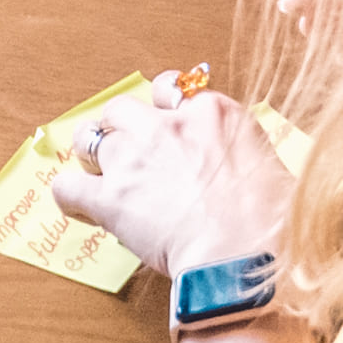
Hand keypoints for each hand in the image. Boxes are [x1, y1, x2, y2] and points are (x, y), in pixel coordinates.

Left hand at [46, 77, 294, 279]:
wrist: (247, 252)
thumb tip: (245, 171)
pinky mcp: (112, 198)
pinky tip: (78, 205)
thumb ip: (245, 155)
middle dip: (120, 128)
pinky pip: (68, 186)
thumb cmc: (273, 220)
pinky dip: (69, 194)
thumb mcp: (271, 168)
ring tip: (96, 174)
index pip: (172, 90)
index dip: (163, 110)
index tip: (163, 122)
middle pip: (123, 109)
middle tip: (127, 152)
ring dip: (91, 155)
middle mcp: (168, 126)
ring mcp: (134, 159)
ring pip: (90, 139)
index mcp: (213, 113)